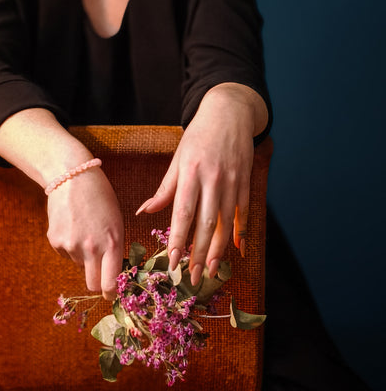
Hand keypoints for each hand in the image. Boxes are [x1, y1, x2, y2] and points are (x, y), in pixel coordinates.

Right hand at [46, 167, 123, 299]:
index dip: (111, 293)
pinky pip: (65, 254)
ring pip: (79, 265)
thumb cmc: (100, 197)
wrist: (72, 177)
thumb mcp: (116, 221)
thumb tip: (112, 274)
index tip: (111, 294)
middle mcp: (91, 247)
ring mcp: (70, 245)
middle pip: (92, 284)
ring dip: (83, 255)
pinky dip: (69, 246)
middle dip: (96, 281)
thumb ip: (115, 248)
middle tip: (98, 269)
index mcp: (112, 242)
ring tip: (85, 229)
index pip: (110, 283)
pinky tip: (72, 225)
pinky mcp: (54, 240)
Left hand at [137, 84, 264, 285]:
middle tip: (194, 276)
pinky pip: (244, 212)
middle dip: (200, 253)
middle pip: (206, 223)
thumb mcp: (178, 158)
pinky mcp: (246, 182)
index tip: (173, 260)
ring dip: (220, 249)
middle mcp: (213, 179)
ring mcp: (232, 181)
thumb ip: (165, 188)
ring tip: (213, 270)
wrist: (229, 113)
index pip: (183, 211)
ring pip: (226, 222)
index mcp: (191, 172)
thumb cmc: (198, 137)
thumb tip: (145, 212)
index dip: (178, 238)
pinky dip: (241, 231)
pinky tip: (238, 249)